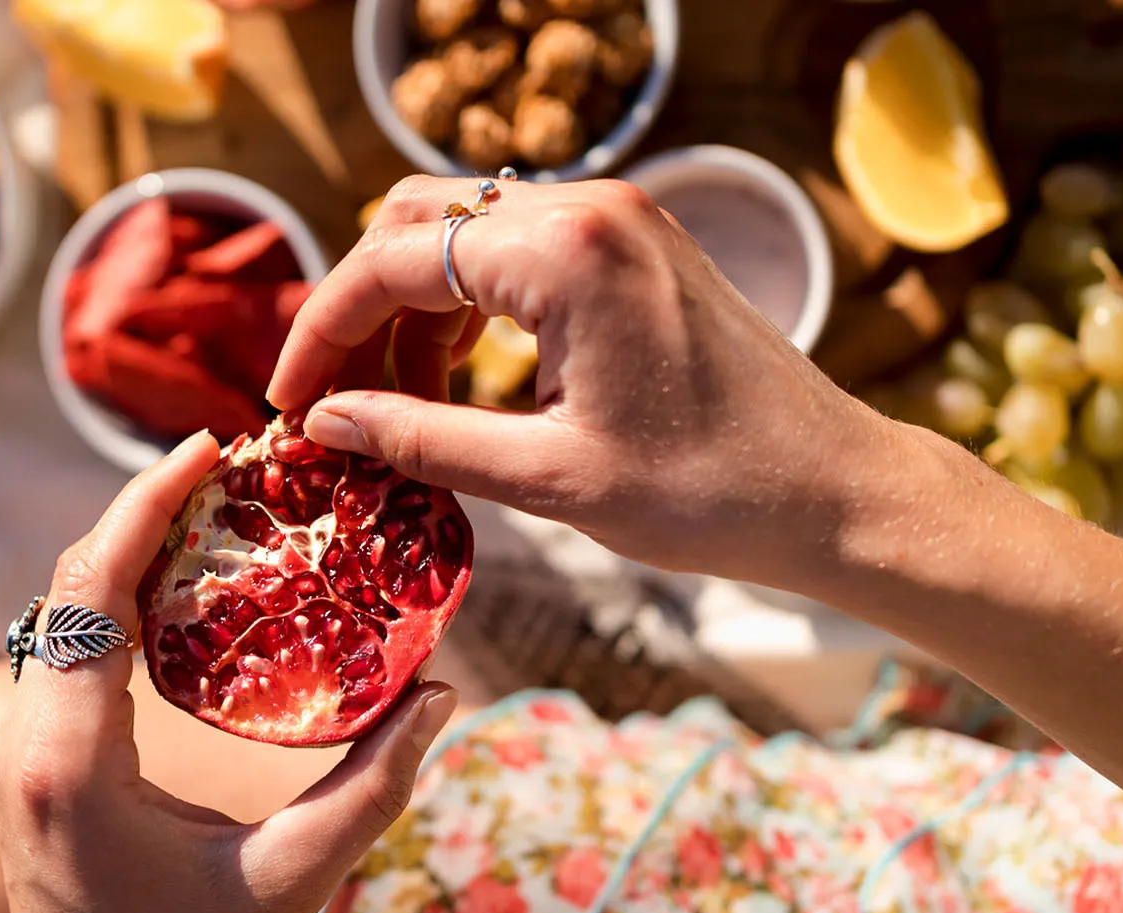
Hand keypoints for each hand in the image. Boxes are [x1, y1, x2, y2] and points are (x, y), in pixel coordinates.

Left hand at [0, 432, 456, 912]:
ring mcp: (10, 762)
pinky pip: (62, 660)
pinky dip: (116, 610)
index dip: (145, 503)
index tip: (208, 445)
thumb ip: (374, 786)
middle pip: (67, 584)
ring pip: (57, 618)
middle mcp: (19, 746)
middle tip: (232, 468)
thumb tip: (442, 691)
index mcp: (65, 761)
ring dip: (127, 558)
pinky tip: (184, 602)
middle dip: (143, 514)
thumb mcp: (292, 883)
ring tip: (215, 515)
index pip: (91, 588)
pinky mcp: (24, 778)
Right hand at [268, 175, 913, 591]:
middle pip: (418, 221)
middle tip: (337, 399)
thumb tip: (325, 424)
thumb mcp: (547, 478)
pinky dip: (471, 308)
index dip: (322, 330)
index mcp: (566, 252)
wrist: (833, 491)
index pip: (393, 261)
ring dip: (415, 312)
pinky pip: (519, 251)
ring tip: (402, 408)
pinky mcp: (638, 246)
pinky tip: (463, 383)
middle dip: (362, 307)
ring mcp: (620, 219)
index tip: (289, 402)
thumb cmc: (707, 493)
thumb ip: (423, 439)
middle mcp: (590, 208)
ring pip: (465, 233)